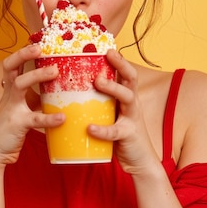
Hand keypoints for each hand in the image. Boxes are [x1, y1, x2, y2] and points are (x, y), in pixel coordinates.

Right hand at [0, 44, 63, 167]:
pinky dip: (49, 118)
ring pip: (20, 84)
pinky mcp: (17, 124)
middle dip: (23, 54)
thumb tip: (59, 92)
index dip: (23, 52)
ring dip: (37, 75)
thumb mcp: (22, 110)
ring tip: (56, 72)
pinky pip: (34, 119)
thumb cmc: (10, 130)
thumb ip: (36, 100)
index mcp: (10, 90)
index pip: (13, 64)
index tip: (38, 42)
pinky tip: (62, 117)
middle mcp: (9, 95)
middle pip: (10, 66)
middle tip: (41, 48)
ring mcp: (11, 108)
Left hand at [88, 49, 158, 174]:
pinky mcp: (129, 135)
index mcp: (127, 96)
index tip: (106, 46)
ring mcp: (132, 118)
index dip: (118, 58)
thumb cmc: (119, 134)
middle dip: (121, 64)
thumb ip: (96, 102)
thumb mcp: (110, 114)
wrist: (138, 162)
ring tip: (97, 82)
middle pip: (132, 77)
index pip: (125, 72)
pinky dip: (102, 129)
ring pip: (128, 97)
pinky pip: (115, 131)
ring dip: (113, 88)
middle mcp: (132, 103)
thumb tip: (68, 90)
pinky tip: (90, 128)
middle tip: (107, 55)